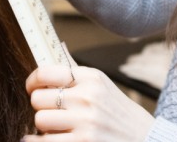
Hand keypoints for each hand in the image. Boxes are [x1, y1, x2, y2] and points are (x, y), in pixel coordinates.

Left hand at [24, 54, 154, 140]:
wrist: (144, 139)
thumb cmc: (119, 113)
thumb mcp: (102, 85)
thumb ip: (76, 69)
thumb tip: (58, 45)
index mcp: (91, 78)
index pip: (45, 72)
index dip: (32, 81)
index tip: (32, 88)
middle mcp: (87, 97)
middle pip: (38, 99)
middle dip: (40, 107)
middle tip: (50, 112)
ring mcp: (85, 122)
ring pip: (40, 121)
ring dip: (44, 128)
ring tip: (55, 128)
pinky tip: (45, 140)